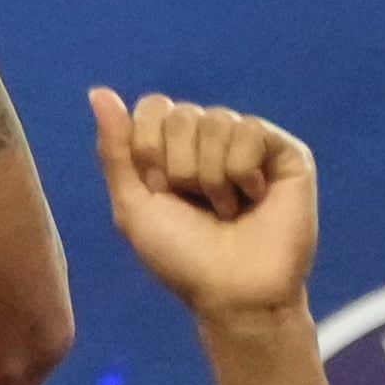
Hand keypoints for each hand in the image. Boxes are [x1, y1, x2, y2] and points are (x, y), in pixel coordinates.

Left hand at [90, 89, 317, 321]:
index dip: (149, 150)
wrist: (232, 292)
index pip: (153, 107)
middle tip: (197, 205)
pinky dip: (243, 173)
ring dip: (212, 177)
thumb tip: (98, 92)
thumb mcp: (134, 205)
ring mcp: (250, 143)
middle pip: (181, 113)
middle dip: (179, 167)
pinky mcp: (286, 153)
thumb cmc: (182, 256)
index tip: (159, 192)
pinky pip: (252, 130)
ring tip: (227, 210)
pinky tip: (254, 199)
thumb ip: (116, 149)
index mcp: (175, 146)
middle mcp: (212, 138)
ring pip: (216, 121)